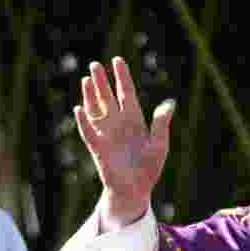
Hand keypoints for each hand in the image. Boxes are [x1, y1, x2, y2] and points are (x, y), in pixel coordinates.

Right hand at [74, 58, 174, 231]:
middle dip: (101, 81)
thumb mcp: (160, 145)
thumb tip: (169, 103)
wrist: (136, 190)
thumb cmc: (149, 169)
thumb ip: (161, 124)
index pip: (126, 93)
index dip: (122, 77)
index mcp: (134, 120)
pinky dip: (84, 122)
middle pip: (107, 97)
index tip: (117, 60)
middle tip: (95, 65)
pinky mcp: (98, 148)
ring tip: (86, 79)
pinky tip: (79, 109)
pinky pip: (89, 132)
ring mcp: (106, 134)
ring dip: (90, 95)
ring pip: (95, 110)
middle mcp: (118, 123)